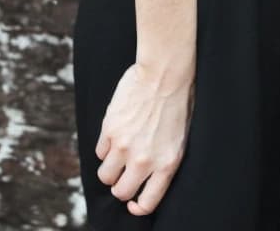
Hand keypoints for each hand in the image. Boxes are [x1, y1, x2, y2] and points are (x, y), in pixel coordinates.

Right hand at [95, 61, 195, 216]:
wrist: (164, 72)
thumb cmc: (178, 100)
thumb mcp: (180, 138)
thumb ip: (163, 160)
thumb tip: (147, 175)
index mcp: (166, 165)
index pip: (147, 203)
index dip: (137, 207)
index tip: (133, 203)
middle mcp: (143, 160)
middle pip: (120, 192)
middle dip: (120, 186)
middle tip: (122, 175)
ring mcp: (124, 146)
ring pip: (105, 175)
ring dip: (109, 169)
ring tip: (116, 156)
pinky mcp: (110, 129)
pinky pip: (99, 151)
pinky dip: (104, 147)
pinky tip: (114, 135)